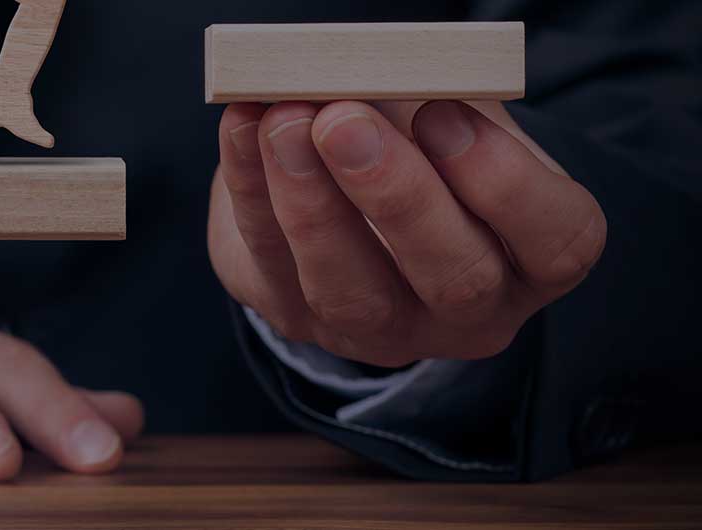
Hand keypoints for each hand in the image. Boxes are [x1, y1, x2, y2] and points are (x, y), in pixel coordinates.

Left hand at [207, 100, 606, 365]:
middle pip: (455, 278)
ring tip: (283, 121)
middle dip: (396, 195)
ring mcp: (382, 330)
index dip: (503, 180)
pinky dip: (249, 189)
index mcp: (536, 259)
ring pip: (349, 292)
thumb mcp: (451, 115)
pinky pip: (269, 262)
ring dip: (310, 204)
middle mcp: (470, 312)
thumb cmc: (423, 143)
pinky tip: (243, 127)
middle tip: (343, 122)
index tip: (442, 112)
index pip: (557, 241)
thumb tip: (368, 69)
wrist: (350, 187)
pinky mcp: (297, 319)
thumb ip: (432, 96)